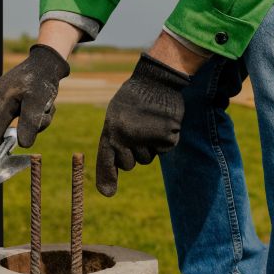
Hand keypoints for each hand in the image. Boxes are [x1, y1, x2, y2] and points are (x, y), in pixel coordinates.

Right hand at [0, 44, 69, 149]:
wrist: (47, 61)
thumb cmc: (42, 81)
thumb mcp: (38, 103)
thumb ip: (30, 124)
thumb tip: (22, 145)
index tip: (4, 158)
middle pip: (0, 125)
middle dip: (20, 131)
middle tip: (37, 129)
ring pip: (10, 119)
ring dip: (30, 121)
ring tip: (47, 109)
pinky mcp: (7, 94)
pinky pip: (14, 112)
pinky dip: (29, 114)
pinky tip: (43, 106)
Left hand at [96, 53, 189, 196]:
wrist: (157, 80)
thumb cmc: (135, 99)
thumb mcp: (117, 115)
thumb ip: (115, 139)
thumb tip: (119, 165)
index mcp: (111, 130)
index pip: (107, 160)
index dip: (107, 178)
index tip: (107, 193)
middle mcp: (127, 137)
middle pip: (130, 164)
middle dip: (134, 155)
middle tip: (138, 133)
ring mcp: (147, 139)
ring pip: (147, 159)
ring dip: (149, 146)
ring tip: (149, 123)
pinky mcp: (166, 138)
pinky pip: (163, 150)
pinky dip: (164, 140)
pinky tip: (161, 122)